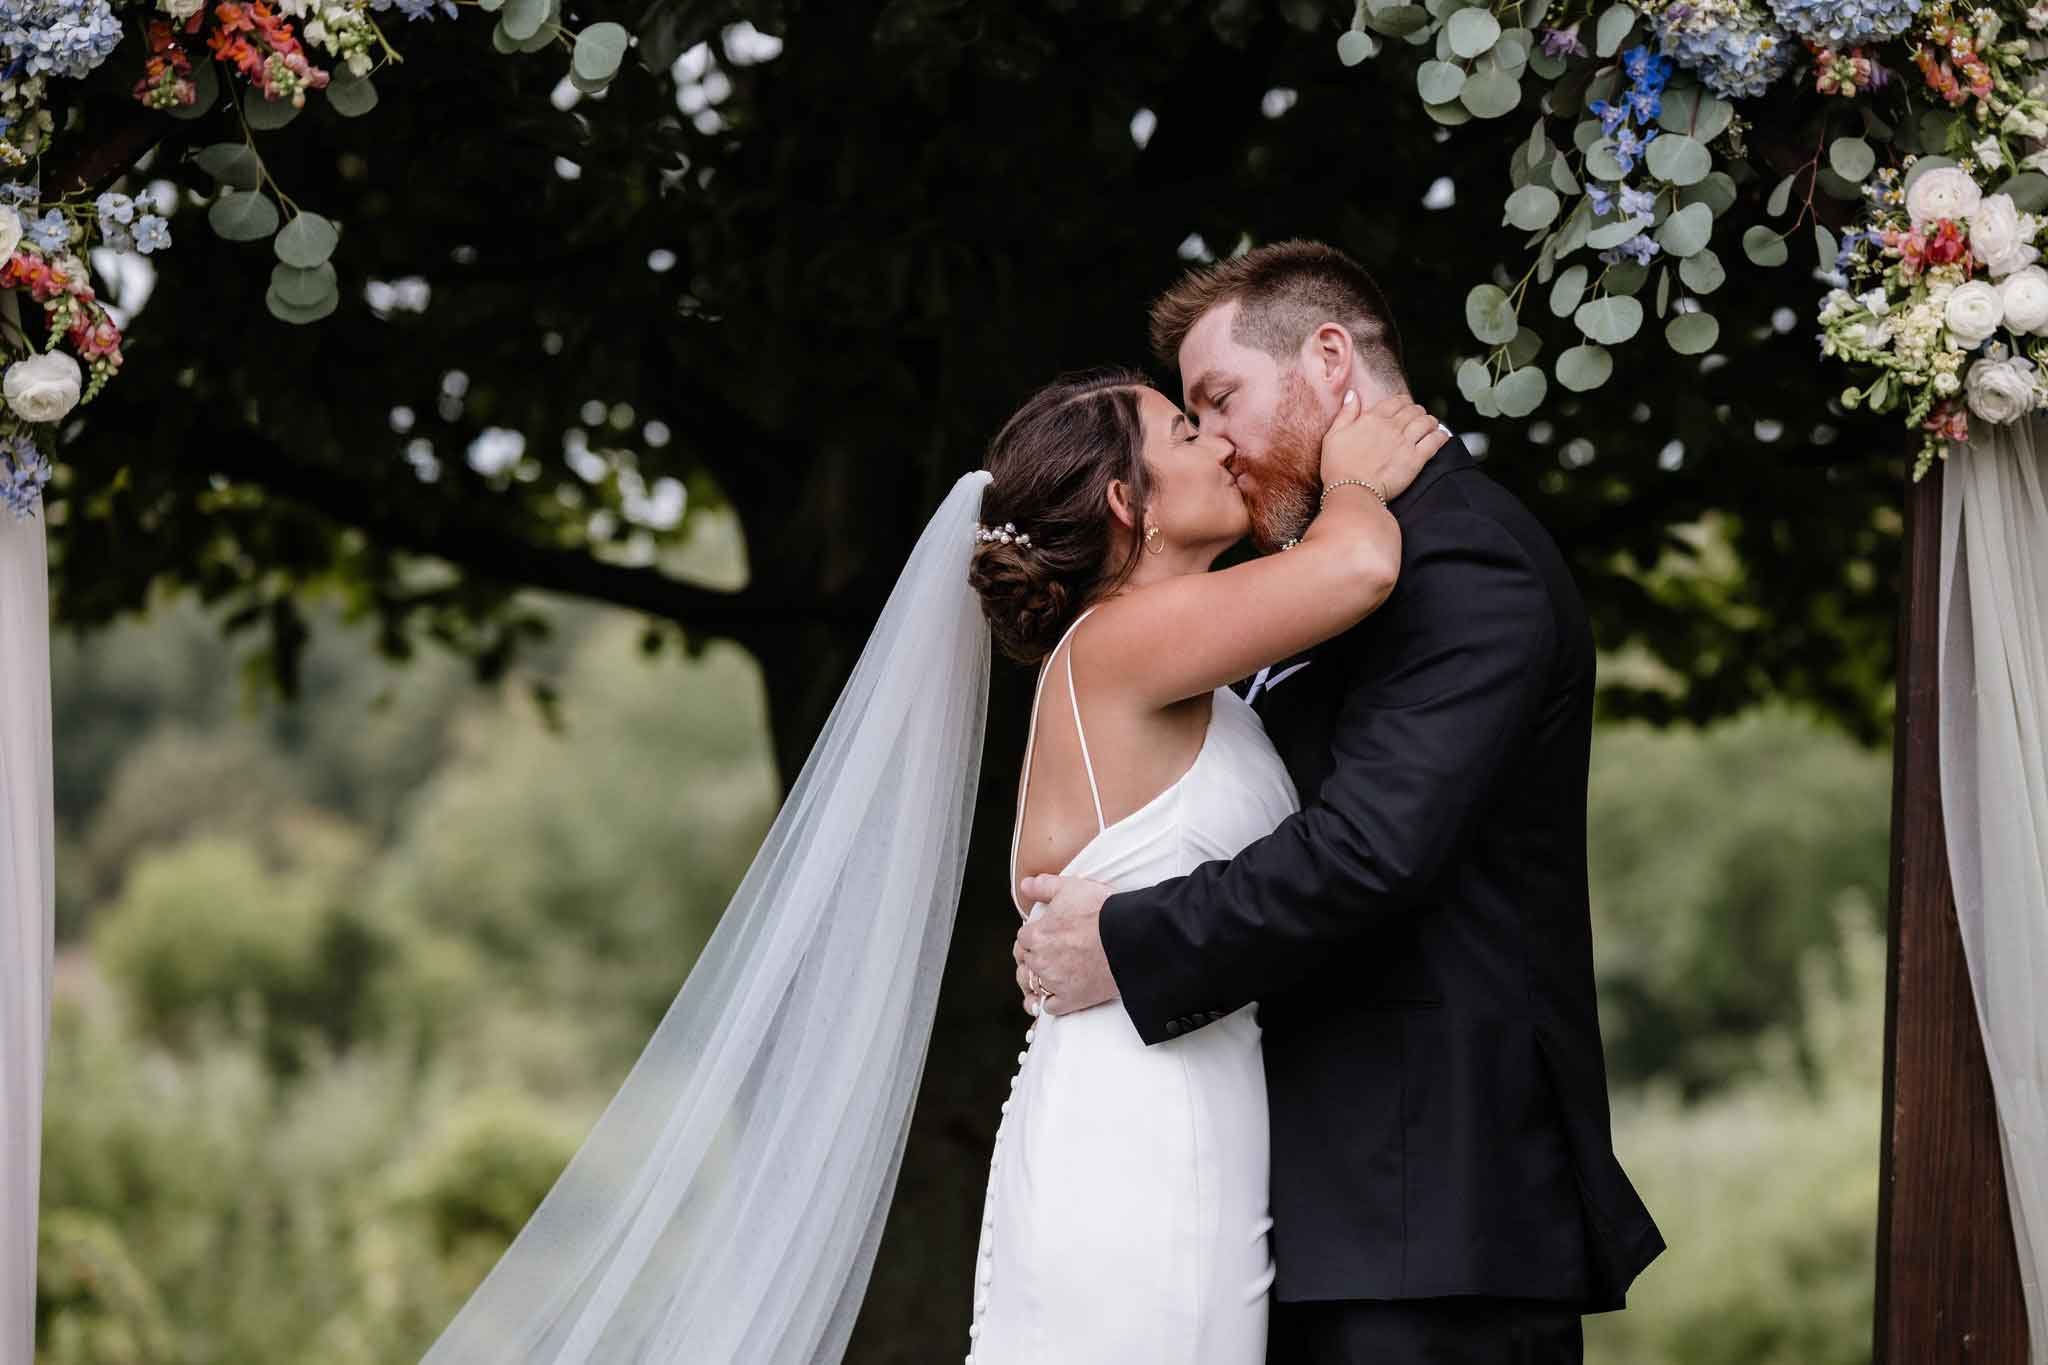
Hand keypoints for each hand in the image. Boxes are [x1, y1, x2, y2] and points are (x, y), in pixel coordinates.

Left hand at [1013, 874, 1118, 1016]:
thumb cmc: (1101, 910)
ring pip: (1032, 985)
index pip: (1022, 938)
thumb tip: (1024, 885)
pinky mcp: (1071, 1000)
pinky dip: (1047, 1004)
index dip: (1032, 935)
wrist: (1129, 938)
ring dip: (1033, 981)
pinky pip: (1048, 1007)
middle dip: (1031, 956)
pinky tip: (1051, 998)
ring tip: (1042, 976)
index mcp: (1036, 935)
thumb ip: (1043, 886)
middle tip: (1044, 953)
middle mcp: (1041, 960)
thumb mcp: (1071, 887)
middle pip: (1025, 961)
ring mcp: (1055, 982)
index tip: (1042, 935)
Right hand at [1318, 390, 1450, 499]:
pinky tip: (1441, 437)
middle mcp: (1392, 426)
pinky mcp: (1416, 459)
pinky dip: (1440, 436)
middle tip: (1418, 417)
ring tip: (1431, 426)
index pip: (1396, 402)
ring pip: (1427, 422)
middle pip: (1414, 410)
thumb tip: (1353, 395)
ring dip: (1430, 422)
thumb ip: (1346, 412)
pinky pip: (1435, 441)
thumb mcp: (1333, 435)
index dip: (1403, 402)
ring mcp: (1405, 442)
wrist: (1351, 491)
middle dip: (1418, 412)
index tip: (1405, 406)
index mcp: (1373, 418)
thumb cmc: (1338, 466)